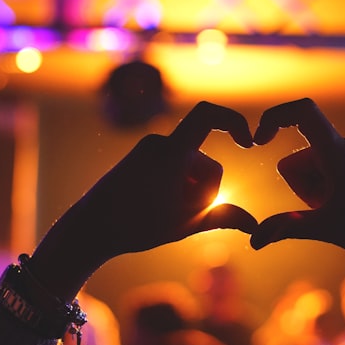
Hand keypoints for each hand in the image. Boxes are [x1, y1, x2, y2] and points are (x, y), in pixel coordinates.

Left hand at [30, 102, 256, 295]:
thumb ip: (222, 217)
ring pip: (189, 168)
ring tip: (167, 216)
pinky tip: (161, 209)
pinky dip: (176, 187)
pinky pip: (173, 168)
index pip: (208, 116)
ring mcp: (148, 150)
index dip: (234, 122)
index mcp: (172, 152)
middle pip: (204, 163)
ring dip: (189, 191)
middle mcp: (159, 143)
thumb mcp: (184, 223)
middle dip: (205, 190)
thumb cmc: (135, 225)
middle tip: (185, 218)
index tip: (248, 142)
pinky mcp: (140, 159)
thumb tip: (255, 225)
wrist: (89, 228)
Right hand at [250, 98, 344, 263]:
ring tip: (338, 210)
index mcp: (337, 152)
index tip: (258, 139)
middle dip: (300, 186)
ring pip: (310, 168)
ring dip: (313, 191)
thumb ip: (286, 228)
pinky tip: (343, 208)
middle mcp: (343, 146)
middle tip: (326, 209)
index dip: (275, 116)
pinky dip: (324, 191)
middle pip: (297, 158)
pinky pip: (324, 173)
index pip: (303, 112)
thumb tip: (253, 240)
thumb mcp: (325, 229)